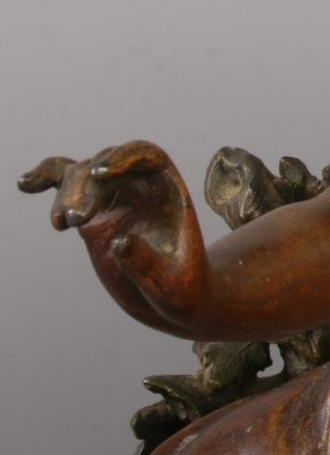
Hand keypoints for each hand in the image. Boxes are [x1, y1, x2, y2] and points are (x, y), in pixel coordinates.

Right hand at [19, 141, 209, 332]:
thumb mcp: (171, 286)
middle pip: (105, 165)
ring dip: (66, 194)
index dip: (123, 156)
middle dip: (86, 187)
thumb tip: (119, 242)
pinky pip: (64, 186)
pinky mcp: (90, 215)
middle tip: (77, 220)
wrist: (169, 298)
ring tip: (61, 224)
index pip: (146, 156)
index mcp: (167, 191)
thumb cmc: (180, 289)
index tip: (101, 173)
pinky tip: (25, 184)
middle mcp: (139, 188)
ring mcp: (112, 199)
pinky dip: (44, 180)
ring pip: (80, 176)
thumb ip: (147, 265)